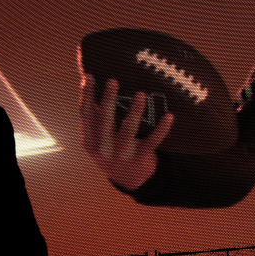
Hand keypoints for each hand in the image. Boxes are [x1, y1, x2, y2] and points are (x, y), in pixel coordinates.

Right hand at [79, 74, 173, 191]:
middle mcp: (103, 148)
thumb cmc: (111, 148)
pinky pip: (153, 141)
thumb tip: (88, 81)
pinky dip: (162, 129)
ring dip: (135, 111)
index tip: (90, 76)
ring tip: (141, 94)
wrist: (129, 179)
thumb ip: (94, 116)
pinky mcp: (141, 157)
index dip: (86, 95)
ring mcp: (122, 154)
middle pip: (105, 121)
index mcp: (90, 140)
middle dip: (108, 100)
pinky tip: (169, 116)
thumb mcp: (97, 138)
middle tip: (113, 81)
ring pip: (128, 129)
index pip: (85, 114)